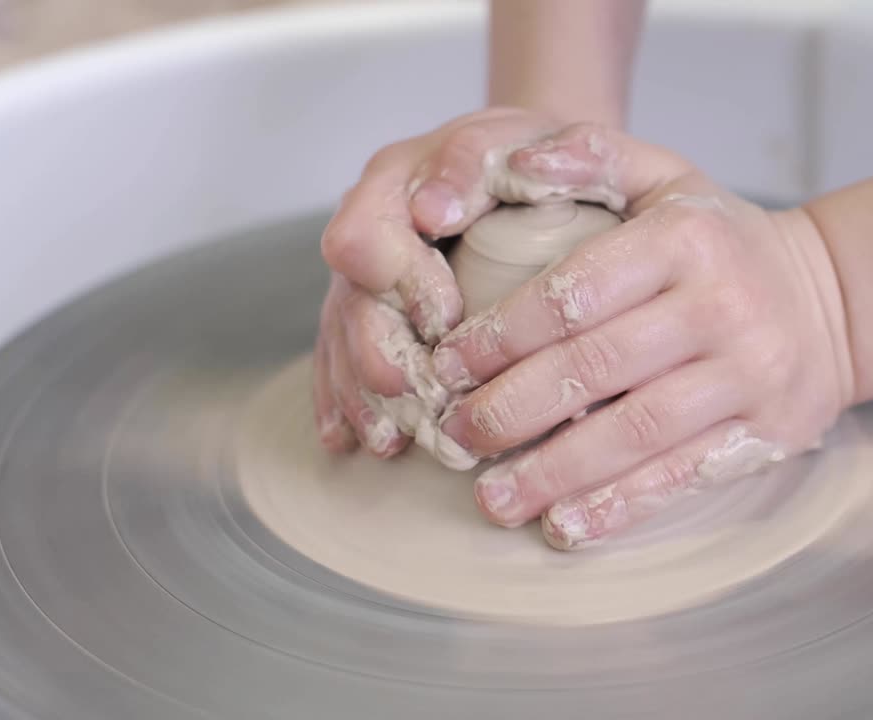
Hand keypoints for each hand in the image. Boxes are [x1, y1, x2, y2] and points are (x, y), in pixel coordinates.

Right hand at [313, 107, 621, 458]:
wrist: (521, 160)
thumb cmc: (532, 154)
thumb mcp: (535, 138)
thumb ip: (493, 157)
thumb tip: (436, 207)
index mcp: (398, 178)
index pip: (369, 231)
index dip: (401, 277)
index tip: (444, 315)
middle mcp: (369, 226)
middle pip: (349, 295)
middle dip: (375, 349)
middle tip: (411, 391)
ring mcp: (362, 272)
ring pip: (341, 335)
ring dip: (361, 391)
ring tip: (388, 440)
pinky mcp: (366, 311)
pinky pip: (337, 357)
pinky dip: (345, 400)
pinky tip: (352, 442)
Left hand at [431, 123, 854, 548]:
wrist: (832, 299)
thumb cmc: (720, 241)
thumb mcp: (666, 176)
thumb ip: (590, 155)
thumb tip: (516, 164)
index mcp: (685, 237)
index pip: (573, 292)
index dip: (499, 336)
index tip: (445, 367)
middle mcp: (722, 305)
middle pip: (596, 368)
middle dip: (511, 410)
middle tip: (451, 439)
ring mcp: (750, 374)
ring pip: (635, 432)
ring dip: (554, 473)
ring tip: (492, 500)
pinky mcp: (769, 432)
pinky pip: (684, 475)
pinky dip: (619, 506)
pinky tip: (564, 527)